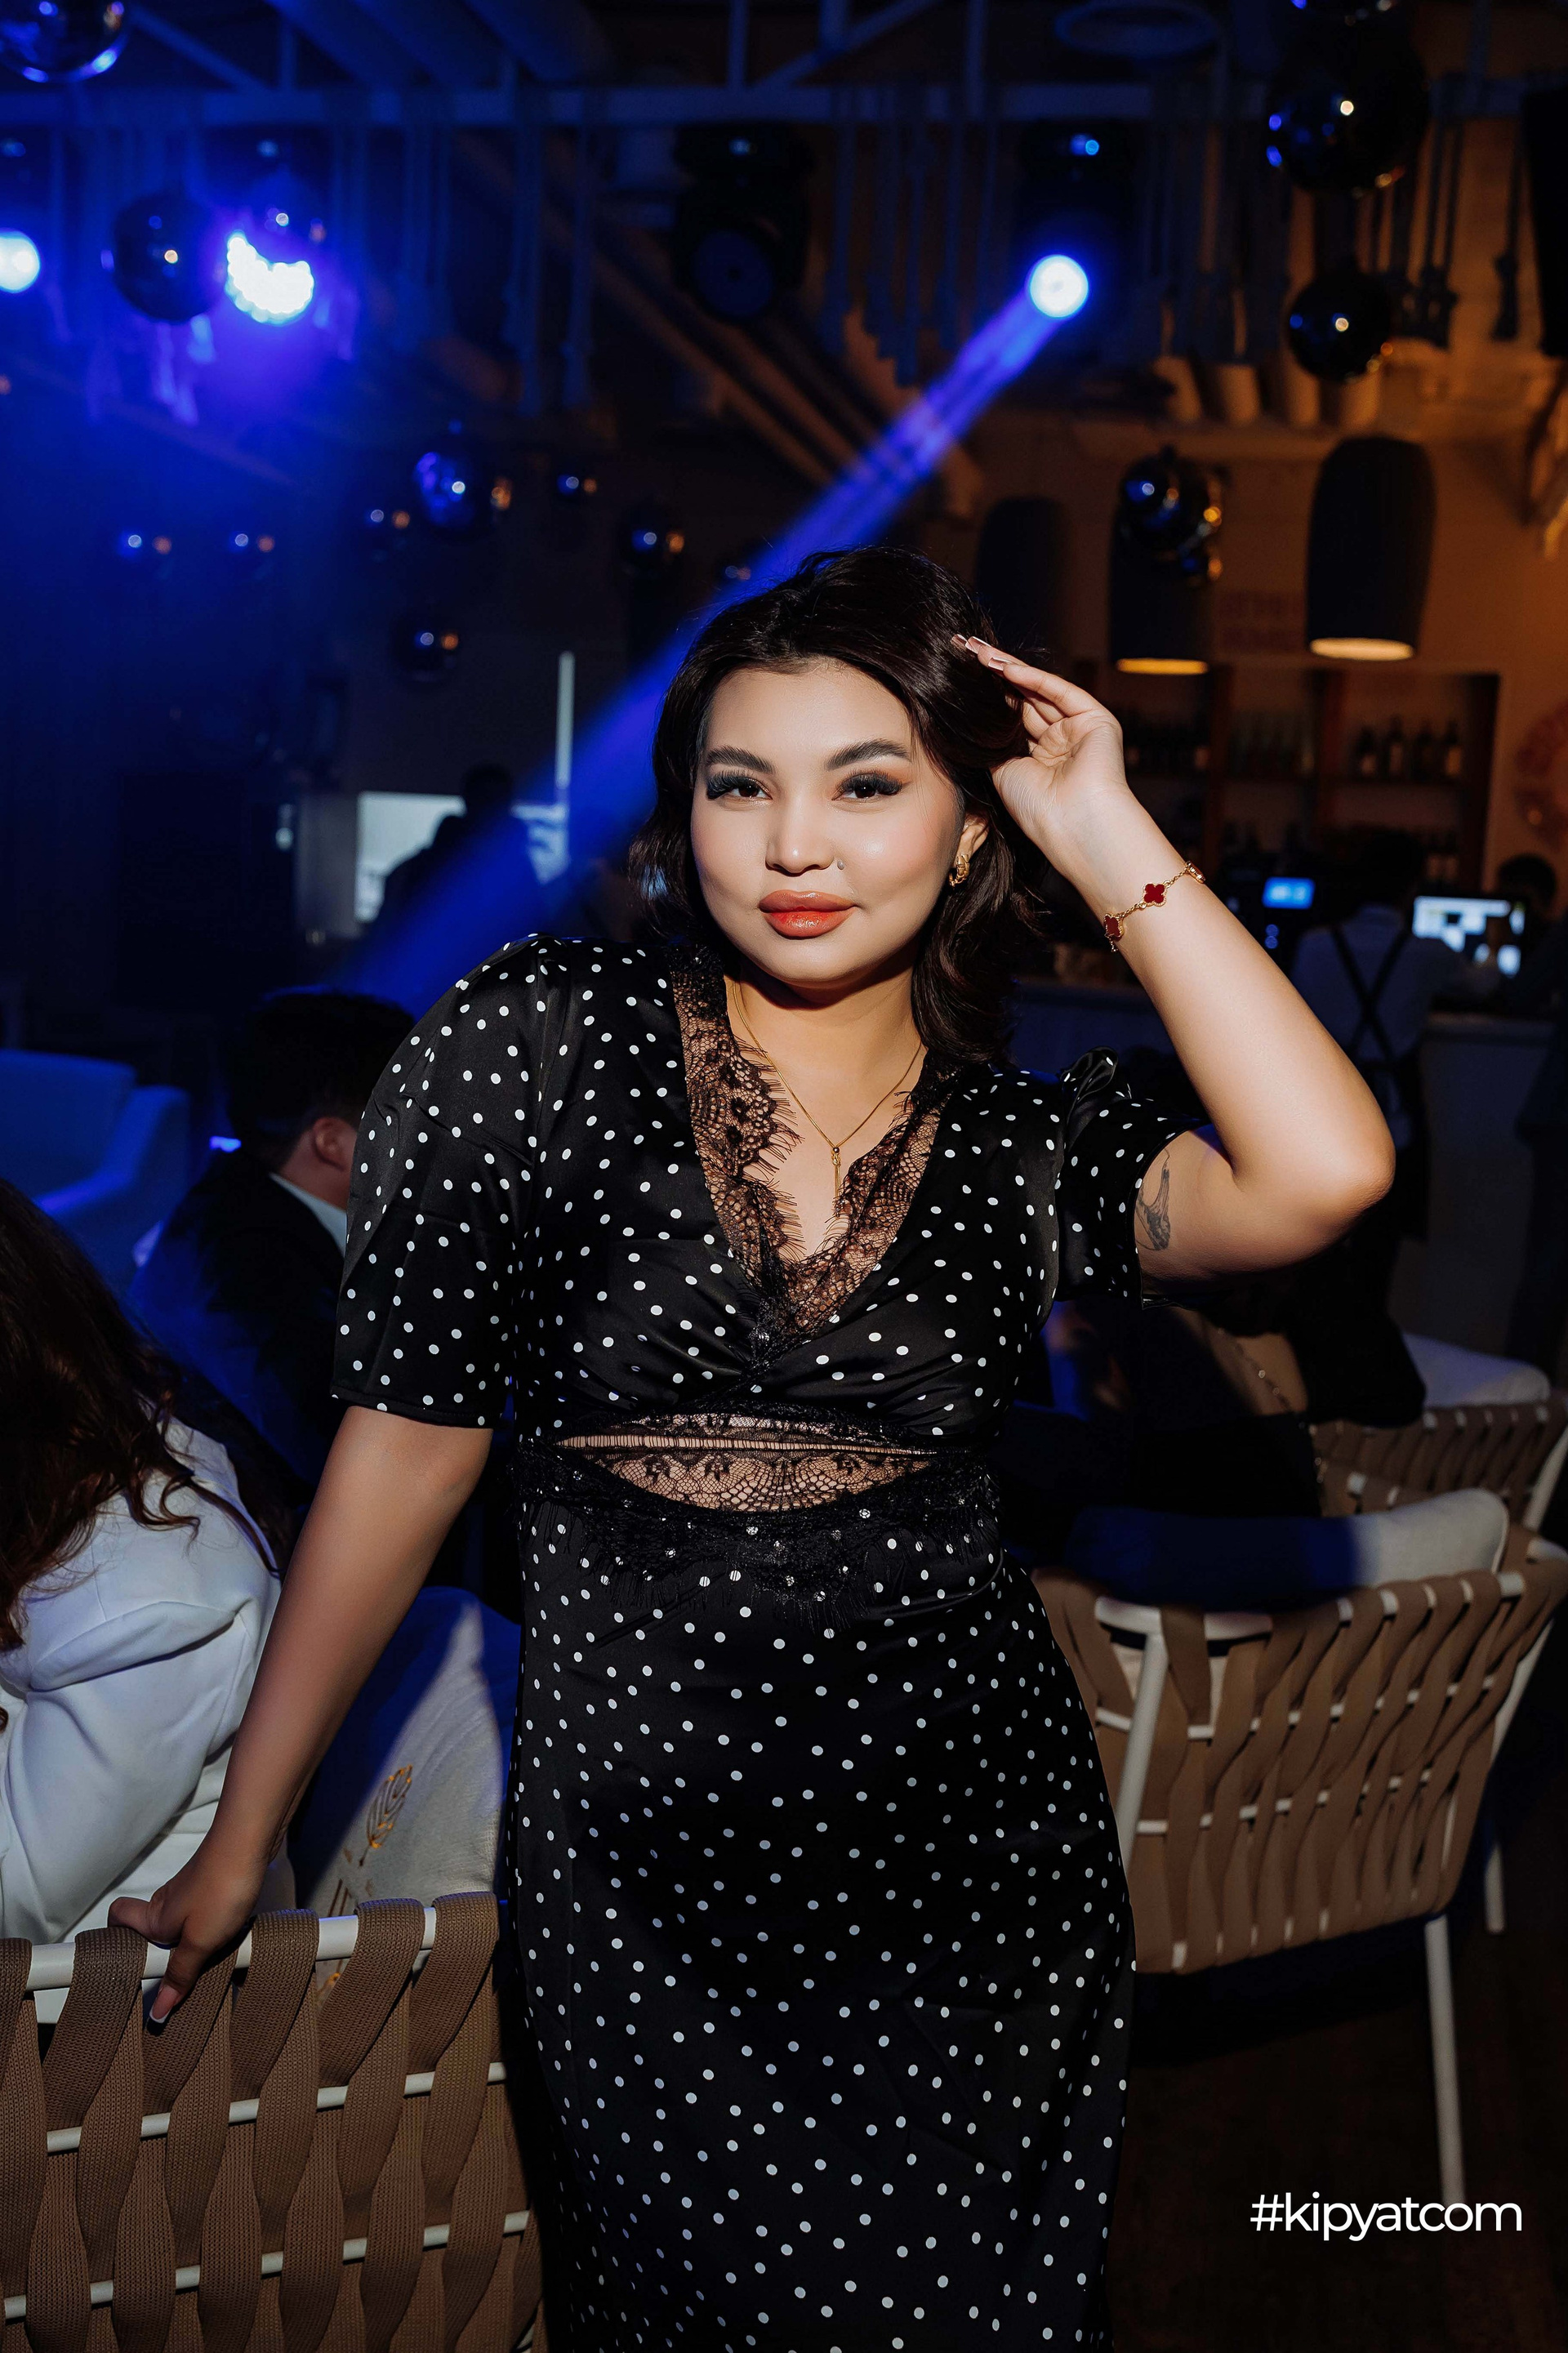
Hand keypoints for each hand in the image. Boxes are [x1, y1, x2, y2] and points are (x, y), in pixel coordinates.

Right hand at [109, 1838, 269, 2022]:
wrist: (250, 1840)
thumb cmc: (220, 1891)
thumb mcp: (200, 1941)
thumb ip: (180, 1974)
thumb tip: (156, 2013)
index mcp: (155, 1917)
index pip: (118, 1918)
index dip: (116, 1936)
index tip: (127, 1966)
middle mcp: (168, 1902)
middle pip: (153, 1926)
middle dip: (165, 1952)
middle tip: (182, 1979)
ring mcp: (193, 1890)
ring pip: (183, 1921)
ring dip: (195, 1942)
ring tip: (215, 1965)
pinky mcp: (216, 1882)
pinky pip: (207, 1912)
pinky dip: (215, 1926)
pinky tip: (236, 1938)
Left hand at [953, 636, 1137, 879]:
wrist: (1074, 825)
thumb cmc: (1037, 809)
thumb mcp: (1003, 772)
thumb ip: (995, 743)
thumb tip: (974, 718)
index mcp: (1041, 760)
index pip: (1012, 719)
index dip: (988, 697)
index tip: (959, 677)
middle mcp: (1061, 742)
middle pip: (1024, 699)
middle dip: (995, 676)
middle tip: (966, 651)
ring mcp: (1079, 730)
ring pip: (1040, 691)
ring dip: (1009, 670)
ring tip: (978, 653)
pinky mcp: (1097, 720)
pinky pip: (1060, 692)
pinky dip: (1033, 678)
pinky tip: (1006, 667)